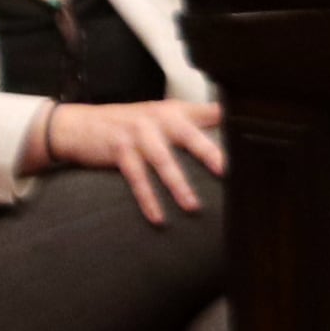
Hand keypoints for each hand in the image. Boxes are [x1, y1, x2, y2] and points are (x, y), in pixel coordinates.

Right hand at [38, 96, 227, 224]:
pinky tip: (158, 218)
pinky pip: (137, 177)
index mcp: (175, 112)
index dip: (231, 120)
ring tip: (193, 207)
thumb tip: (234, 139)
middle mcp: (158, 118)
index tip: (253, 138)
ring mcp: (138, 133)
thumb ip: (195, 123)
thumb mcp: (160, 117)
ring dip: (178, 185)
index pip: (210, 112)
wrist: (77, 125)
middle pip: (189, 135)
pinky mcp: (119, 149)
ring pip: (163, 161)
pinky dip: (148, 199)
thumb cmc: (128, 126)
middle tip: (227, 172)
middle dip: (208, 152)